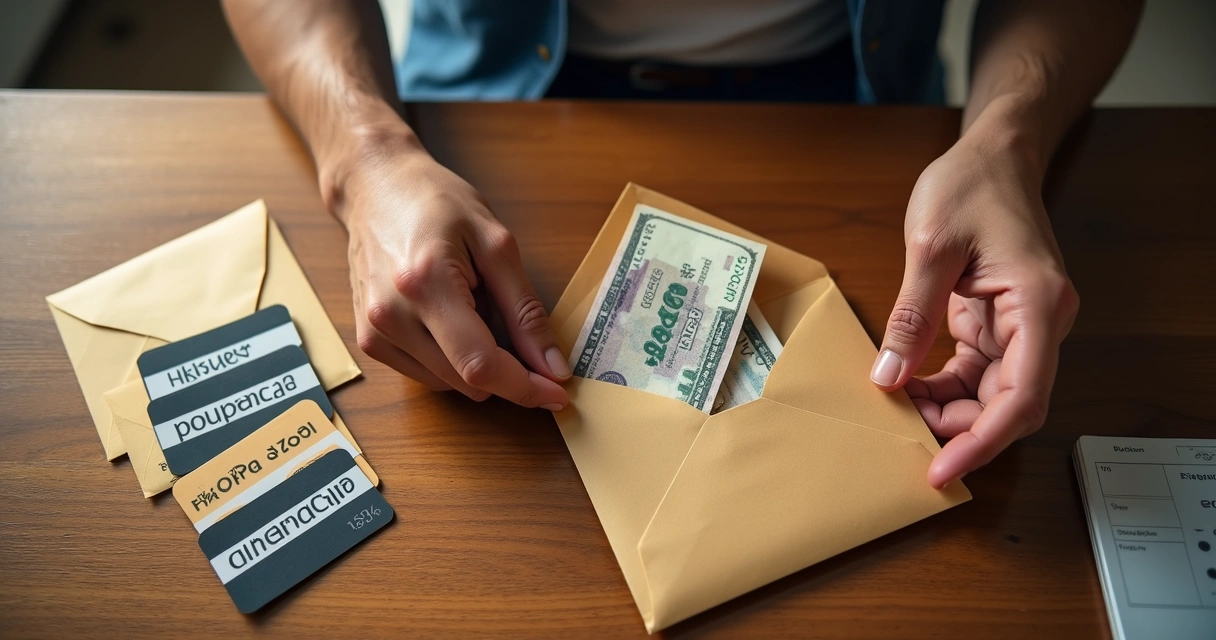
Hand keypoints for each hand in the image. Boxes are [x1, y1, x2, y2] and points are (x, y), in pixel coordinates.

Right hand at [337, 139, 569, 409]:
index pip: (481, 365)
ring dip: (478, 364)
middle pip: (467, 382)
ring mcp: (373, 332)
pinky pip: (427, 375)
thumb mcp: (496, 244)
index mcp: (426, 285)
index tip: (558, 394)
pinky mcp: (368, 341)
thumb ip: (526, 310)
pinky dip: (452, 361)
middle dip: (507, 372)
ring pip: (449, 385)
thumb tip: (552, 367)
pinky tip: (452, 319)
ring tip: (474, 308)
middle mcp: (391, 316)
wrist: (374, 188)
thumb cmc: (436, 203)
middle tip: (519, 331)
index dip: (525, 387)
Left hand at [870, 130, 1078, 488]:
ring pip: (992, 394)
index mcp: (1038, 306)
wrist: (993, 155)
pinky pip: (977, 371)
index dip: (982, 442)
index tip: (943, 469)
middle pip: (1009, 404)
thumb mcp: (929, 249)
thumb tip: (888, 378)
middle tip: (904, 444)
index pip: (1021, 398)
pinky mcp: (1001, 322)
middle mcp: (1041, 323)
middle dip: (959, 430)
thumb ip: (911, 316)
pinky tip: (908, 389)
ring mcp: (1024, 325)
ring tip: (898, 414)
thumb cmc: (969, 186)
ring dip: (948, 411)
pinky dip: (944, 387)